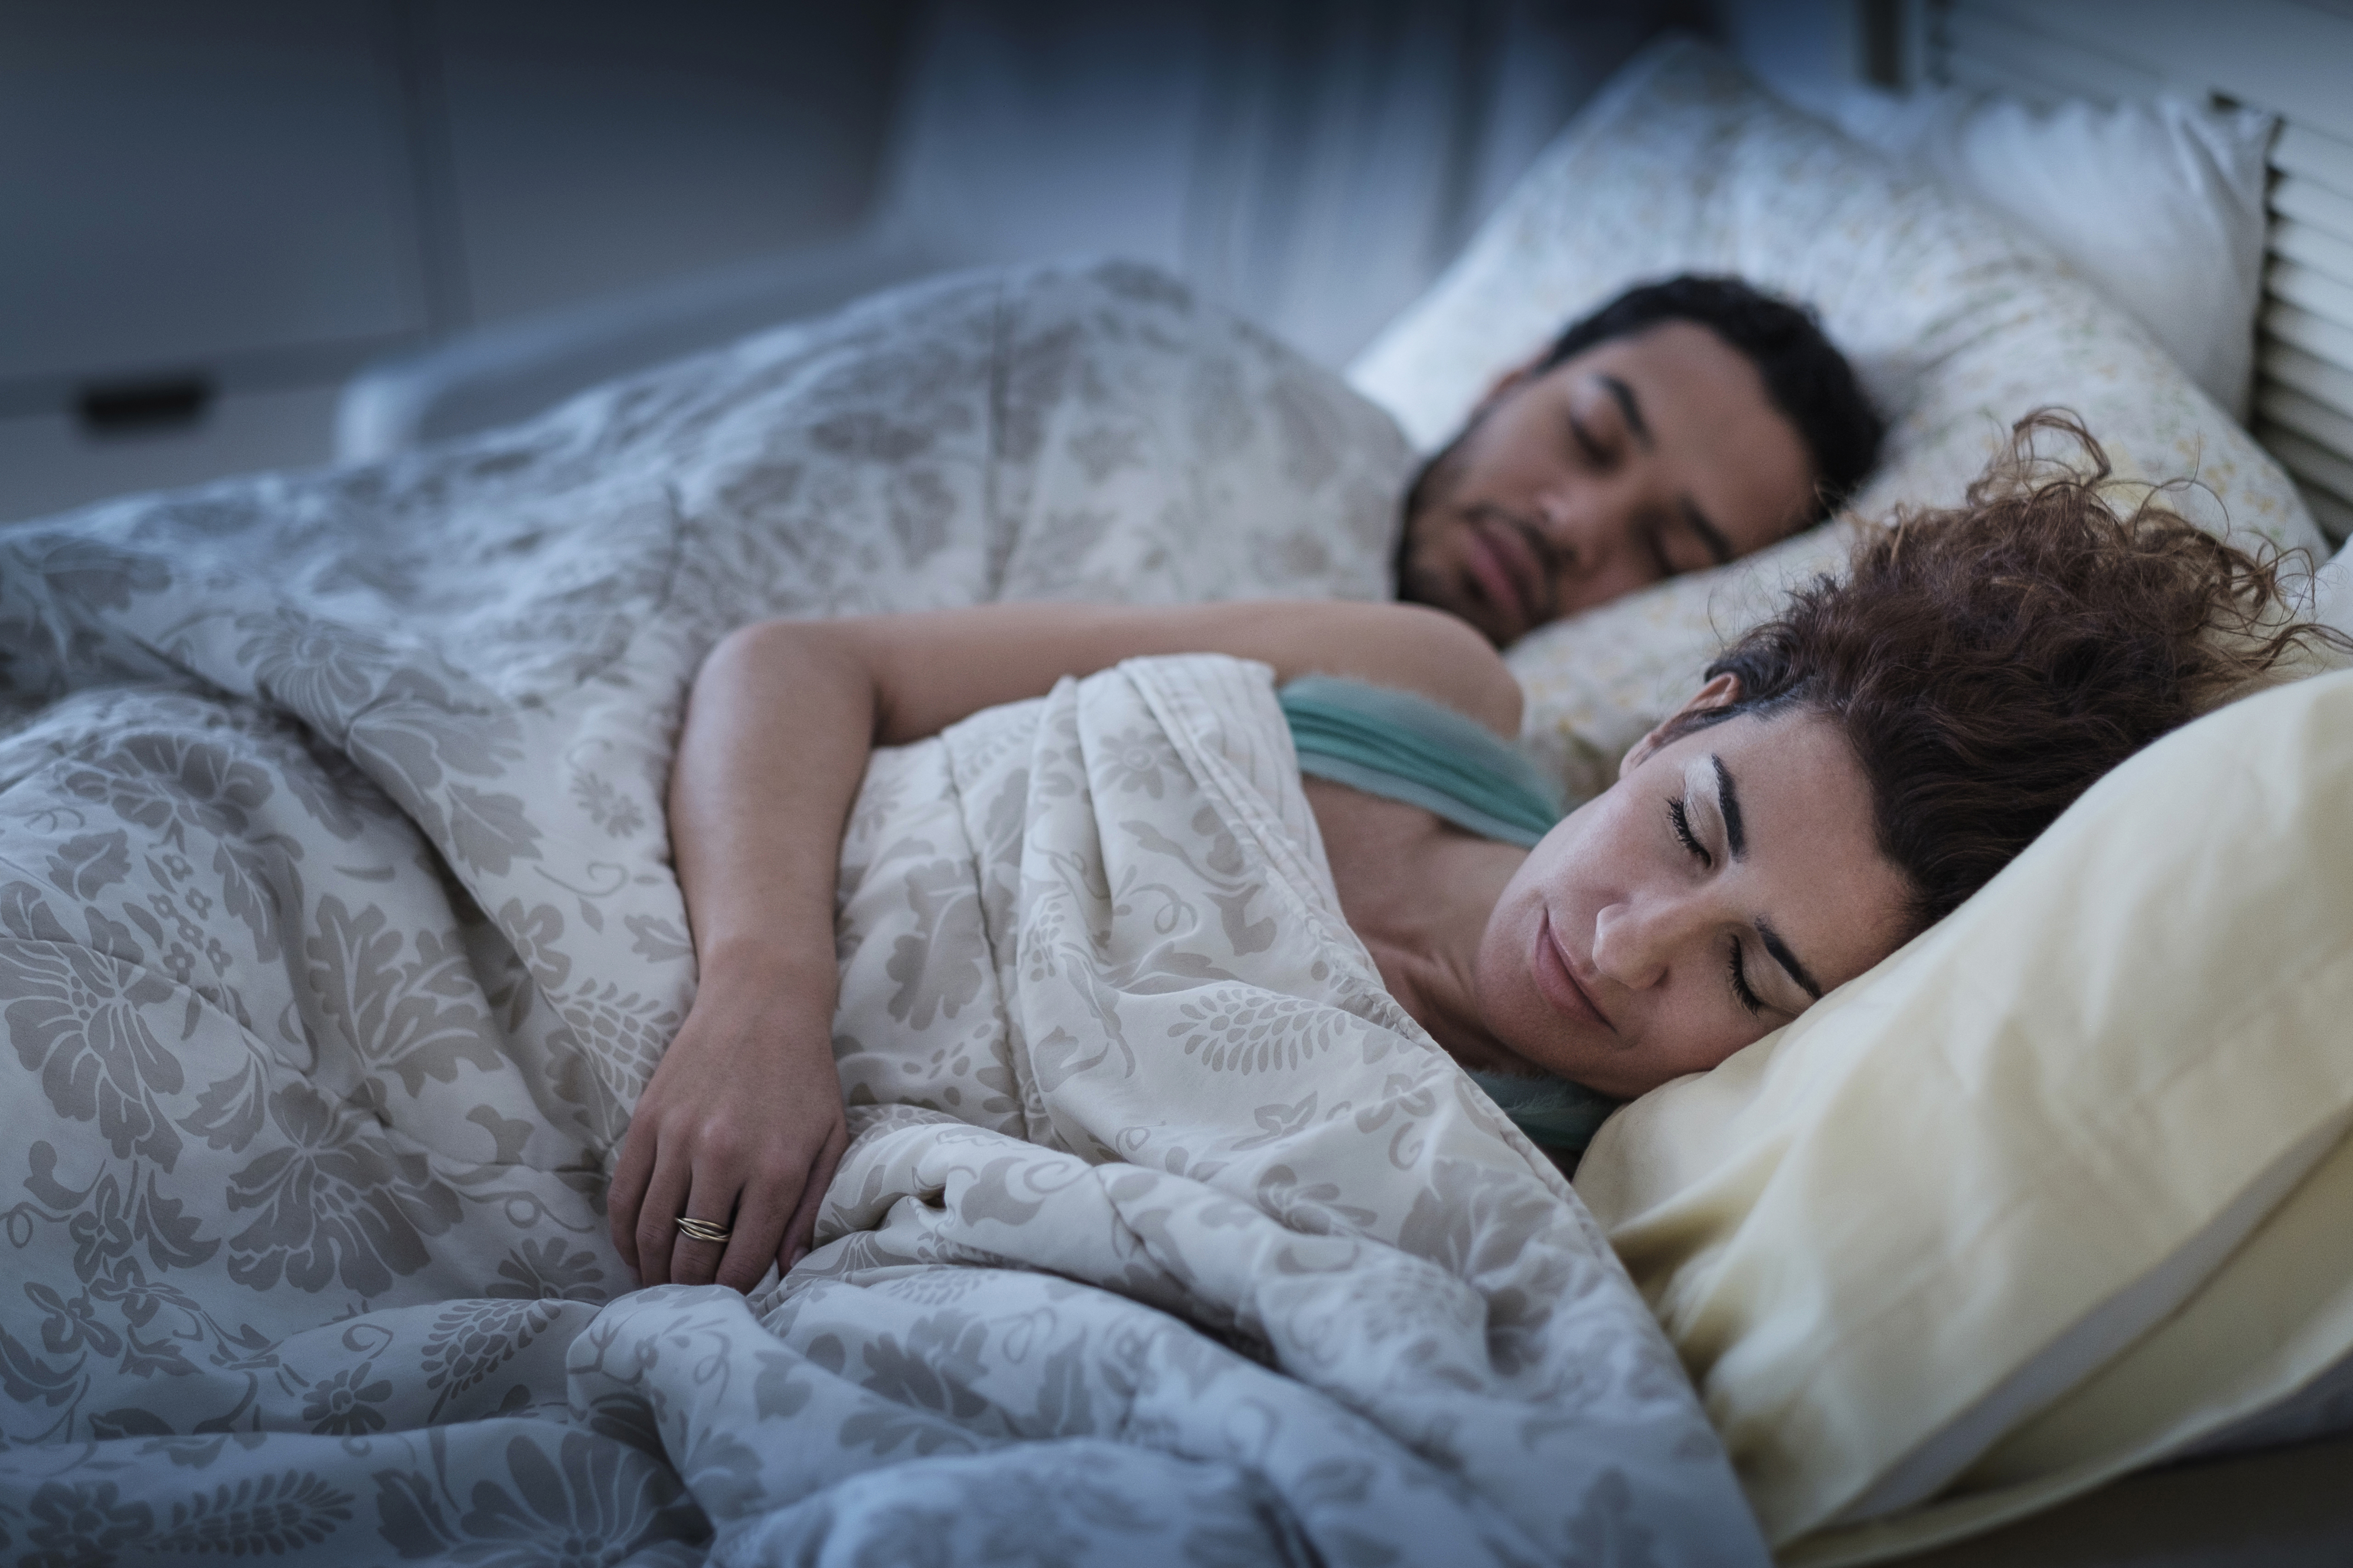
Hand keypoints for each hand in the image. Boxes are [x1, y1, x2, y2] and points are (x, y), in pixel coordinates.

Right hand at [607, 959, 848, 1292]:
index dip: (734, 1291)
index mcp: (778, 1169)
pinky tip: (633, 1250)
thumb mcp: (830, 1140)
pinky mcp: (646, 1121)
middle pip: (691, 1254)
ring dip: (651, 1269)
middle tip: (689, 1303)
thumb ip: (811, 1208)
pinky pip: (623, 1195)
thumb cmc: (805, 1075)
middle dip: (689, 1290)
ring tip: (659, 1286)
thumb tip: (788, 1270)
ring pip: (651, 1231)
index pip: (743, 1259)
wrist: (763, 1001)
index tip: (731, 1302)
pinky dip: (623, 1233)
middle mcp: (726, 1157)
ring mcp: (680, 1138)